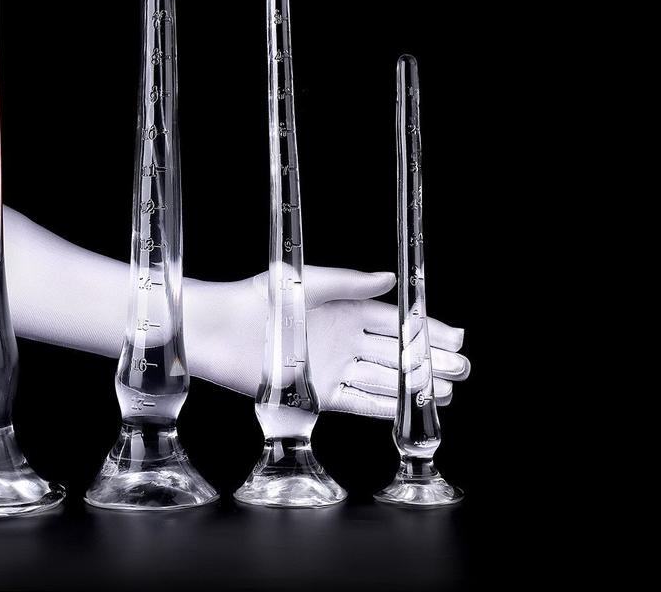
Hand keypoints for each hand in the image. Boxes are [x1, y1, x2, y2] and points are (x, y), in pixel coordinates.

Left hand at [186, 267, 468, 418]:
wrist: (221, 330)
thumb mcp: (308, 281)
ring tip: (447, 390)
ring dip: (414, 385)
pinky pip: (359, 401)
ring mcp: (331, 367)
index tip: (453, 336)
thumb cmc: (259, 297)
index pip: (391, 320)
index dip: (423, 329)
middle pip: (393, 352)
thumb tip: (390, 277)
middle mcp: (340, 339)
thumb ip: (350, 283)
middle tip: (463, 368)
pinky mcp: (318, 393)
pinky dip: (386, 405)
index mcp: (340, 308)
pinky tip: (410, 407)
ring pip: (382, 379)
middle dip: (428, 359)